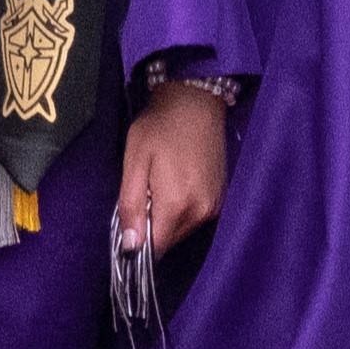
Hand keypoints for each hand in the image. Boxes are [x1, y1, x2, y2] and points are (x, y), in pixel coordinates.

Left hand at [116, 76, 229, 254]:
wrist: (195, 100)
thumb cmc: (159, 126)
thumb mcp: (134, 161)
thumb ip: (131, 205)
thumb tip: (130, 246)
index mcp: (178, 204)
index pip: (156, 248)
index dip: (137, 243)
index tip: (129, 222)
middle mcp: (201, 212)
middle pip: (168, 240)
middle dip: (151, 226)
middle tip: (144, 191)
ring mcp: (215, 206)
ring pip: (181, 230)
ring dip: (166, 217)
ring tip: (160, 182)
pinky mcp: (221, 198)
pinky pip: (194, 217)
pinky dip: (181, 209)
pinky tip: (176, 181)